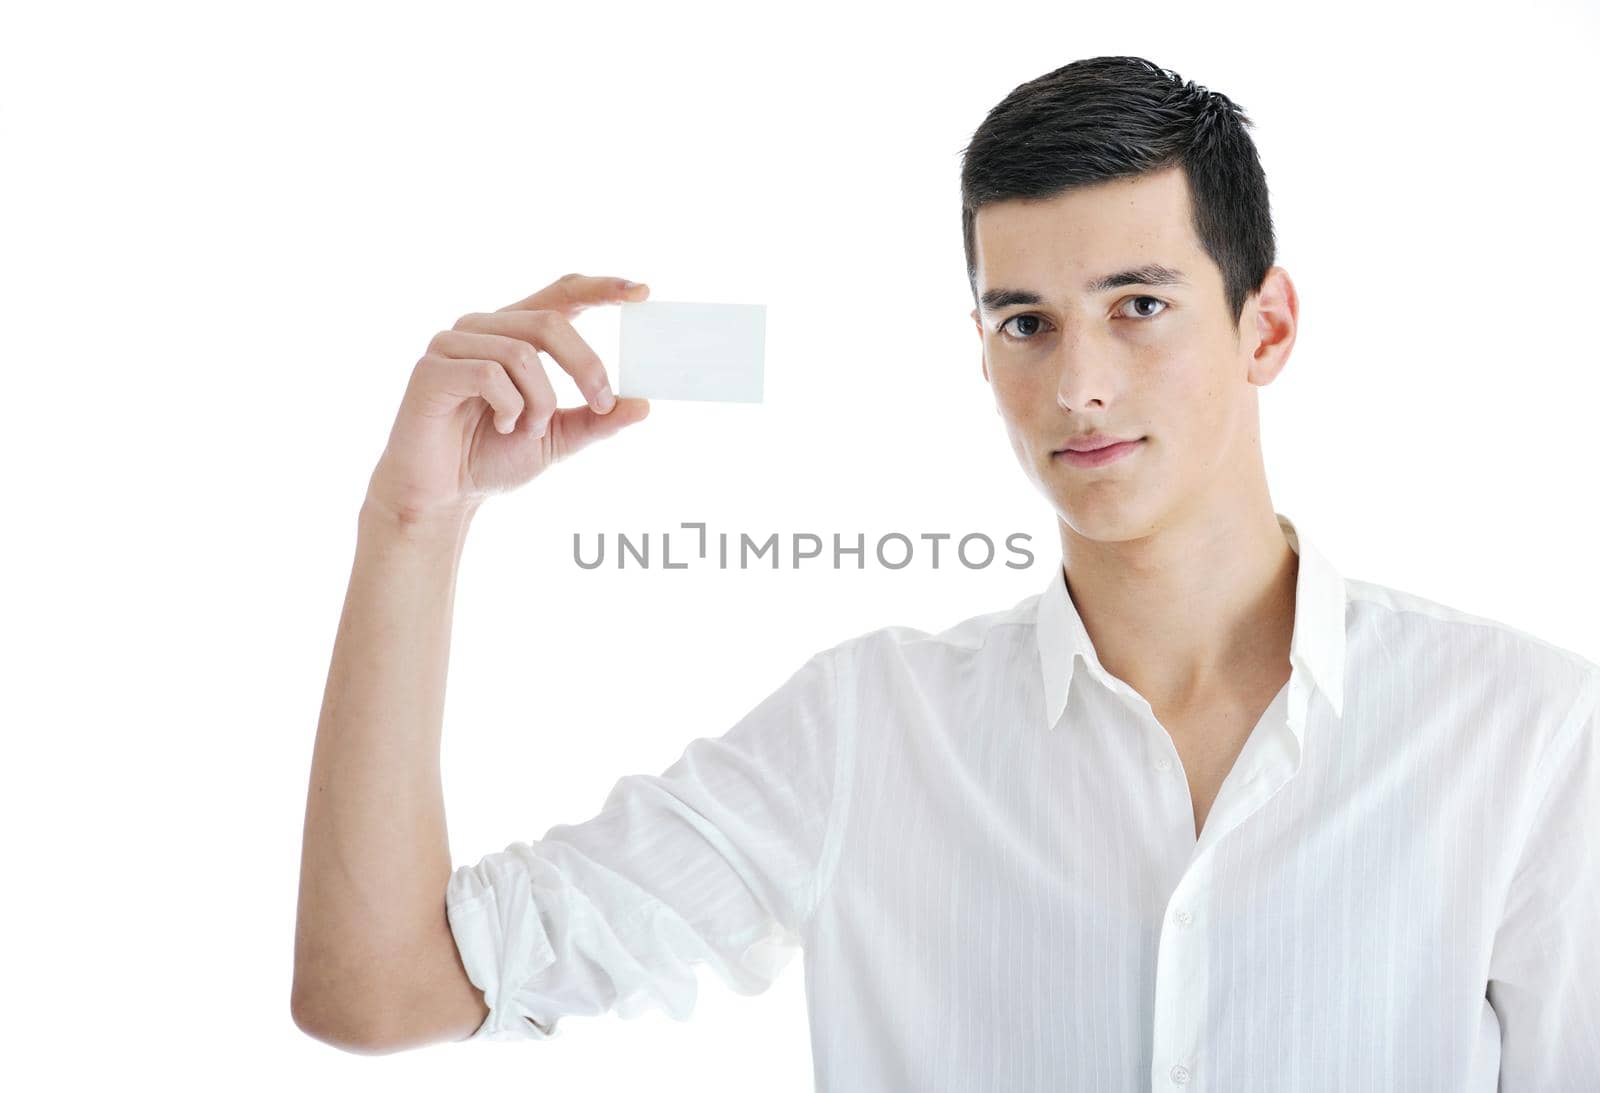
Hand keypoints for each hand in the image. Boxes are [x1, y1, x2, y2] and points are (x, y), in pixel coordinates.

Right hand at [365, 273, 651, 525]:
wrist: (441, 496)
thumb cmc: (492, 458)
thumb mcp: (559, 439)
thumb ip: (597, 420)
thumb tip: (643, 404)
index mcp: (515, 333)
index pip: (561, 294)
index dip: (600, 288)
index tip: (643, 291)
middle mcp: (483, 328)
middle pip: (550, 322)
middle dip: (586, 367)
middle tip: (601, 405)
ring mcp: (452, 343)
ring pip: (522, 354)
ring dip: (540, 402)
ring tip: (526, 430)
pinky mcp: (432, 369)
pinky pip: (489, 374)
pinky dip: (509, 408)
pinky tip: (501, 427)